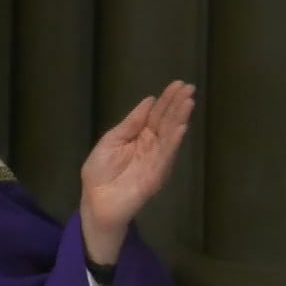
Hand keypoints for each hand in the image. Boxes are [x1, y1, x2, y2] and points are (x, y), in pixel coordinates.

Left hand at [79, 80, 194, 263]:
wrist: (95, 202)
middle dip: (178, 105)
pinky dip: (173, 142)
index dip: (167, 100)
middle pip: (167, 122)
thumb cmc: (99, 173)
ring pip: (170, 136)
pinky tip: (181, 127)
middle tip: (189, 87)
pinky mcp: (155, 175)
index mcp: (140, 136)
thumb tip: (149, 101)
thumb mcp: (111, 141)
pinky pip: (166, 156)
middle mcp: (152, 146)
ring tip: (188, 102)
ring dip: (180, 119)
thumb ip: (130, 123)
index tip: (178, 83)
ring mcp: (156, 161)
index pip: (157, 114)